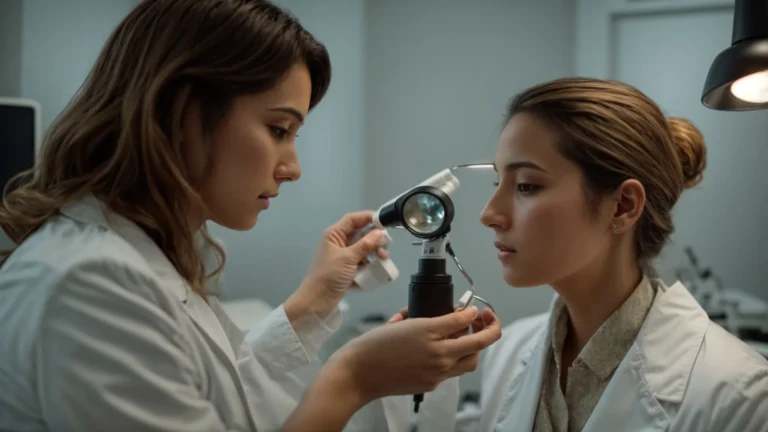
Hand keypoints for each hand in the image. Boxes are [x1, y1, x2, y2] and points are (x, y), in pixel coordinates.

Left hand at [285, 211, 387, 321]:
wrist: (316, 302)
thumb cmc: (329, 276)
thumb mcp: (348, 258)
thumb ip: (365, 244)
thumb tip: (379, 232)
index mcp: (334, 235)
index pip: (353, 219)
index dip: (368, 217)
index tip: (384, 222)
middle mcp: (338, 243)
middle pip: (360, 234)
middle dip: (374, 239)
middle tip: (385, 246)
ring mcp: (342, 257)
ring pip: (362, 249)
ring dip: (373, 253)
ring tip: (383, 259)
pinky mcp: (346, 270)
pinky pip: (361, 263)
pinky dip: (369, 265)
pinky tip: (377, 270)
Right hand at [323, 305, 501, 402]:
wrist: (358, 372)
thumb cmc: (377, 346)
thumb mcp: (410, 322)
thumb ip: (443, 319)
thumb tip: (464, 313)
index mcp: (436, 342)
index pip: (473, 331)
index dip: (482, 318)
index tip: (479, 310)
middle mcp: (440, 361)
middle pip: (477, 349)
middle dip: (485, 332)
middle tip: (480, 320)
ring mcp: (436, 375)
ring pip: (467, 361)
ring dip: (471, 347)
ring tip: (462, 334)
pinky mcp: (429, 385)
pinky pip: (449, 371)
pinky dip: (451, 357)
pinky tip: (438, 347)